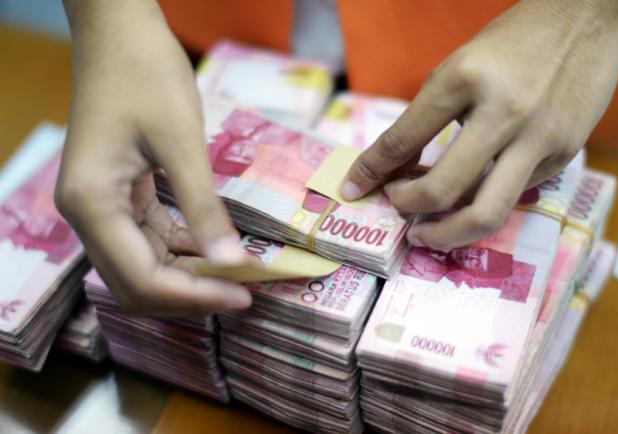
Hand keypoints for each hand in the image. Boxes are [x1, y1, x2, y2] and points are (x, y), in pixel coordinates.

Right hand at [57, 0, 250, 314]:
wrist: (119, 32)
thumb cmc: (147, 75)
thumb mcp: (182, 142)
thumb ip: (204, 208)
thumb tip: (233, 263)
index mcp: (92, 204)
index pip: (143, 278)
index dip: (196, 296)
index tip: (244, 296)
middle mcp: (87, 214)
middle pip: (137, 283)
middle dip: (191, 294)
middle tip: (243, 294)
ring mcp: (98, 206)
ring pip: (142, 266)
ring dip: (188, 276)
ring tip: (236, 278)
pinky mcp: (115, 195)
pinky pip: (148, 238)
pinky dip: (181, 250)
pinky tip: (215, 250)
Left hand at [342, 0, 617, 249]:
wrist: (588, 15)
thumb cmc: (511, 41)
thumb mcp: (459, 67)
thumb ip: (429, 118)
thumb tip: (399, 169)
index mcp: (464, 79)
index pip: (402, 139)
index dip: (369, 170)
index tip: (352, 188)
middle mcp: (503, 112)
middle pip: (442, 189)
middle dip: (407, 208)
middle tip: (397, 208)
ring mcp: (539, 137)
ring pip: (484, 213)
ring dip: (446, 235)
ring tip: (426, 233)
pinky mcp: (565, 153)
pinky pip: (514, 194)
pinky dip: (485, 200)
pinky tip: (474, 193)